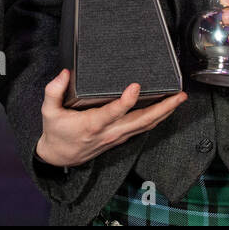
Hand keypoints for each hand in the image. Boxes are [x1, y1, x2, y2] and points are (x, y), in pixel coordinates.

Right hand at [34, 69, 186, 167]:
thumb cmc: (56, 132)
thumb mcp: (48, 112)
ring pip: (146, 126)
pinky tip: (166, 110)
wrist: (59, 156)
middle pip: (141, 121)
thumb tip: (65, 73)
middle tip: (178, 95)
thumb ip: (53, 91)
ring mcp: (117, 137)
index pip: (112, 113)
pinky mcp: (120, 138)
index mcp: (92, 125)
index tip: (135, 86)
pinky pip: (142, 129)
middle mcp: (109, 132)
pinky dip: (157, 119)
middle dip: (163, 108)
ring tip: (179, 99)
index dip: (125, 101)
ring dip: (165, 113)